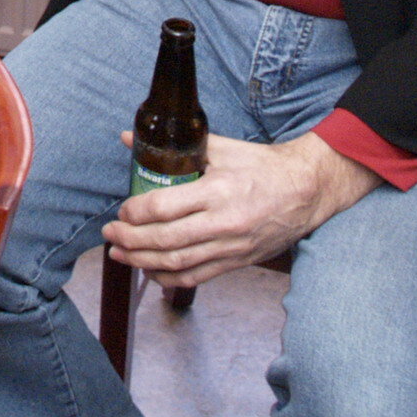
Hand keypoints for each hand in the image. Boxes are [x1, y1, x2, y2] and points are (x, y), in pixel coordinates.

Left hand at [102, 132, 377, 289]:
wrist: (307, 191)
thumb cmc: (263, 166)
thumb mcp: (223, 149)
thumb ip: (178, 147)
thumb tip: (129, 139)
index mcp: (218, 191)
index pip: (165, 207)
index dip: (137, 212)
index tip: (122, 210)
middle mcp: (223, 223)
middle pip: (166, 240)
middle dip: (131, 240)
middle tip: (109, 235)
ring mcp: (231, 247)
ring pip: (179, 262)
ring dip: (143, 262)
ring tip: (119, 255)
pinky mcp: (238, 262)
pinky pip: (198, 277)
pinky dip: (170, 278)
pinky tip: (150, 271)